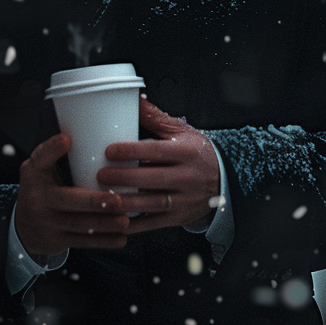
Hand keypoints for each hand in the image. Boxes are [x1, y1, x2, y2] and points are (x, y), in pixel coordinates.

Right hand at [15, 133, 128, 258]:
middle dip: (93, 202)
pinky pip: (83, 242)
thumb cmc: (37, 189)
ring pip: (79, 226)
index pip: (41, 160)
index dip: (53, 150)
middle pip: (68, 201)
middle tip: (117, 200)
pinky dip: (103, 241)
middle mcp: (40, 202)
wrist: (23, 227)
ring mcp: (49, 225)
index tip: (68, 139)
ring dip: (104, 224)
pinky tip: (121, 238)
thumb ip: (50, 152)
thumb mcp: (36, 168)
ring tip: (125, 220)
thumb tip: (68, 137)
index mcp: (36, 178)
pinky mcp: (58, 242)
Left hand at [96, 96, 220, 234]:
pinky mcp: (178, 218)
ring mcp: (183, 200)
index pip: (156, 151)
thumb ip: (156, 118)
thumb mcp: (182, 132)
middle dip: (124, 178)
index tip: (110, 151)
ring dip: (126, 202)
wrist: (224, 180)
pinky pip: (154, 223)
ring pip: (152, 203)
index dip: (132, 151)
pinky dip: (134, 224)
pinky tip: (117, 219)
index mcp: (186, 152)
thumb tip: (135, 100)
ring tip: (104, 197)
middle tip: (101, 175)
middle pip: (152, 178)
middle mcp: (187, 177)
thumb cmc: (197, 153)